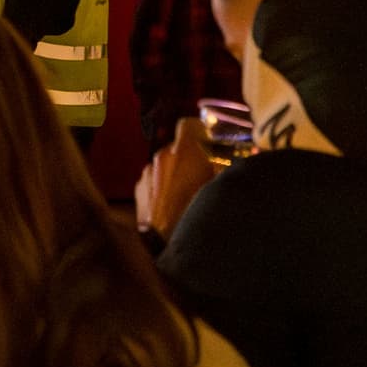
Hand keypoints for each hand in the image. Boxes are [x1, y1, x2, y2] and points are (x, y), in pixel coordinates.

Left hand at [136, 118, 220, 237]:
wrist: (165, 241)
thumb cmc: (195, 212)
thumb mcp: (218, 188)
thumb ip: (223, 171)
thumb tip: (228, 165)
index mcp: (184, 151)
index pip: (188, 125)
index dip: (198, 130)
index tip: (207, 139)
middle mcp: (162, 156)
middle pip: (177, 147)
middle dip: (190, 156)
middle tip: (203, 172)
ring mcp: (147, 172)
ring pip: (165, 165)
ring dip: (175, 173)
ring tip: (186, 193)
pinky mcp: (138, 189)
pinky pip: (153, 180)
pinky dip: (162, 186)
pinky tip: (171, 204)